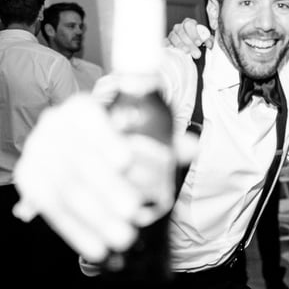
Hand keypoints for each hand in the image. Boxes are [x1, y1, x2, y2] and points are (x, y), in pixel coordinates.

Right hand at [12, 94, 197, 262]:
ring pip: (65, 189)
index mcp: (82, 108)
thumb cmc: (118, 138)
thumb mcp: (141, 134)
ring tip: (123, 237)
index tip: (126, 161)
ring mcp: (38, 153)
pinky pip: (50, 209)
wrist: (81, 146)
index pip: (89, 120)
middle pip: (79, 160)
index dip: (104, 139)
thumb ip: (166, 140)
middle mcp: (54, 126)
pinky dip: (75, 231)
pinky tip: (97, 248)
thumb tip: (192, 146)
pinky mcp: (29, 179)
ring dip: (94, 217)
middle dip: (106, 189)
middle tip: (133, 212)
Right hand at [166, 18, 213, 58]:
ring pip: (174, 36)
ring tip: (187, 51)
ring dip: (180, 44)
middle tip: (194, 50)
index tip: (199, 43)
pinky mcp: (167, 40)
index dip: (194, 34)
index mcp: (189, 23)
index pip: (190, 25)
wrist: (189, 45)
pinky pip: (165, 41)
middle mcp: (179, 26)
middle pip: (181, 31)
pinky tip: (172, 49)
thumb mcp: (204, 39)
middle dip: (188, 41)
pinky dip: (168, 44)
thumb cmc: (196, 40)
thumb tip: (209, 44)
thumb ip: (208, 40)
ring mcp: (172, 33)